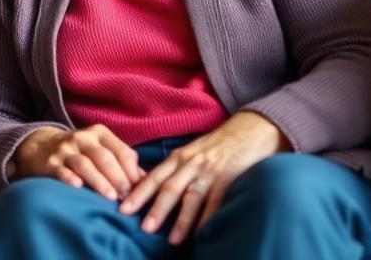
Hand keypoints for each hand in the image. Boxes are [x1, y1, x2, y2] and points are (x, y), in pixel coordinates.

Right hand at [12, 124, 144, 200]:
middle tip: (127, 197)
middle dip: (118, 178)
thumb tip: (146, 181)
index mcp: (99, 133)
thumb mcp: (100, 150)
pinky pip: (62, 170)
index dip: (131, 170)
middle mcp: (83, 138)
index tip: (139, 189)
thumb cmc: (79, 152)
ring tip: (110, 198)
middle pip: (104, 158)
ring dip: (99, 181)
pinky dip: (70, 178)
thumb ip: (122, 163)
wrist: (40, 146)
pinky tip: (78, 188)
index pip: (121, 150)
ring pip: (85, 165)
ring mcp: (65, 149)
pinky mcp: (50, 162)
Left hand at [119, 112, 289, 243]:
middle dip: (155, 209)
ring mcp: (210, 173)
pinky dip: (208, 219)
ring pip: (191, 198)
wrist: (247, 131)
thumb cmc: (215, 145)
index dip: (138, 193)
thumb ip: (173, 168)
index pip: (153, 177)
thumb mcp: (189, 151)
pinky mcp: (228, 180)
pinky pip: (216, 203)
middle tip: (143, 228)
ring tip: (172, 240)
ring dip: (181, 220)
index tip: (123, 208)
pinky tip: (202, 233)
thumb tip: (151, 186)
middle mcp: (190, 164)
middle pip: (169, 189)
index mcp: (178, 157)